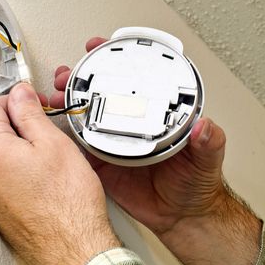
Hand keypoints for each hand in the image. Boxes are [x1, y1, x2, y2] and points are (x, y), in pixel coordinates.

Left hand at [0, 83, 119, 264]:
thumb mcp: (52, 143)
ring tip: (48, 156)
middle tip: (45, 129)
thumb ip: (30, 113)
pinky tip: (43, 177)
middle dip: (17, 123)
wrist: (73, 247)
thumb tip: (19, 95)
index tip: (33, 102)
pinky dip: (19, 168)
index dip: (15, 100)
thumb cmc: (67, 202)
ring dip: (19, 147)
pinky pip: (3, 177)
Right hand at [50, 37, 260, 264]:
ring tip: (55, 95)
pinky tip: (54, 127)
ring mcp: (116, 143)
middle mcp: (133, 125)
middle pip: (102, 95)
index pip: (135, 82)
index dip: (117, 61)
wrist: (181, 217)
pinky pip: (82, 148)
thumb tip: (206, 126)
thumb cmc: (196, 185)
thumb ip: (209, 142)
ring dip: (69, 103)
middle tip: (67, 74)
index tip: (101, 46)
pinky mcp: (104, 164)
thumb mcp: (206, 160)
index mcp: (155, 117)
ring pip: (87, 117)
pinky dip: (66, 137)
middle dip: (81, 80)